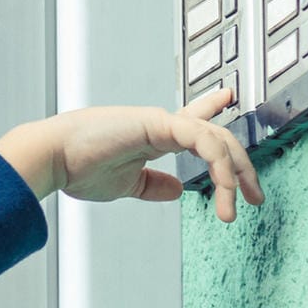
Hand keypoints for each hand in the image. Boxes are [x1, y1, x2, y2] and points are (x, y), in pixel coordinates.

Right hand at [0, 87, 264, 221]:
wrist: (53, 159)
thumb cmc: (77, 170)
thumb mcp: (125, 185)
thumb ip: (152, 185)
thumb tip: (177, 190)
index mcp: (152, 136)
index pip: (193, 122)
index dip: (213, 109)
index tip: (229, 101)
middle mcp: (160, 124)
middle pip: (215, 135)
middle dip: (240, 165)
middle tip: (254, 196)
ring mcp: (160, 121)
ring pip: (215, 138)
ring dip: (233, 172)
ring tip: (237, 205)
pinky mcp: (157, 123)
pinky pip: (202, 139)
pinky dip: (218, 163)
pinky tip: (223, 188)